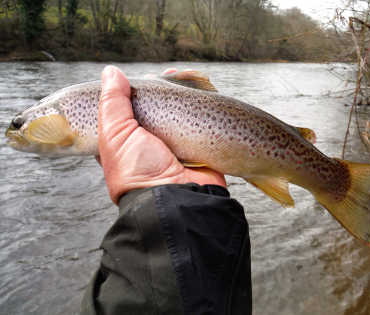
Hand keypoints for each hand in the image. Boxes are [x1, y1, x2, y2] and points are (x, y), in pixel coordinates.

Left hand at [98, 66, 225, 203]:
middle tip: (170, 76)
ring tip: (185, 77)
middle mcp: (150, 144)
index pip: (129, 110)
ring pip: (178, 112)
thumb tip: (111, 72)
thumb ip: (112, 103)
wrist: (177, 197)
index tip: (145, 78)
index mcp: (126, 143)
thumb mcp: (115, 134)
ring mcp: (175, 145)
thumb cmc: (138, 171)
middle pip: (156, 108)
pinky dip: (200, 104)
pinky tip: (201, 89)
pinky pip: (199, 120)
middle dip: (162, 90)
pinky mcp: (197, 146)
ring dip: (182, 94)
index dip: (135, 92)